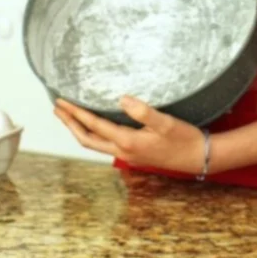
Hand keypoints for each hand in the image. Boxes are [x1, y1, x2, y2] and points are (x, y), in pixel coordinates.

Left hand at [53, 95, 204, 174]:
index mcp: (128, 141)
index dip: (75, 113)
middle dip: (70, 124)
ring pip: (95, 144)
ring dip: (80, 130)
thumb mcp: (166, 122)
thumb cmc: (185, 139)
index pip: (94, 126)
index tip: (61, 102)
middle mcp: (124, 151)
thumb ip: (143, 111)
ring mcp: (128, 155)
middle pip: (87, 139)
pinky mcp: (134, 154)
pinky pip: (105, 145)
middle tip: (57, 109)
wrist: (199, 158)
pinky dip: (94, 134)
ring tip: (69, 117)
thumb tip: (122, 99)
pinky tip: (94, 126)